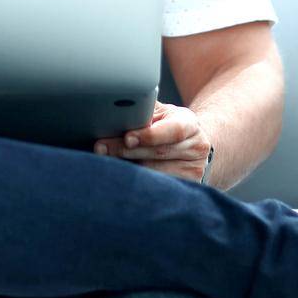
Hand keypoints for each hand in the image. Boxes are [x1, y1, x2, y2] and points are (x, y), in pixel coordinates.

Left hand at [92, 101, 213, 182]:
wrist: (191, 147)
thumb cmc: (168, 127)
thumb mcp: (161, 114)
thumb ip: (144, 111)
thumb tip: (115, 111)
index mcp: (190, 124)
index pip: (173, 130)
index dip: (149, 135)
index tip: (127, 138)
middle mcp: (196, 147)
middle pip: (158, 153)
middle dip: (126, 151)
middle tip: (100, 148)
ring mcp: (193, 170)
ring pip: (155, 173)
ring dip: (127, 168)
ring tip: (105, 162)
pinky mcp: (187, 187)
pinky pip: (157, 187)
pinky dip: (137, 182)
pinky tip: (121, 176)